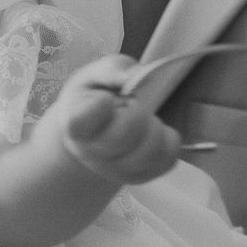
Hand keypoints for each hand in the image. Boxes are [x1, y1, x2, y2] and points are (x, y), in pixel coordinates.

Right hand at [38, 54, 190, 185]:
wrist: (89, 139)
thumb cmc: (90, 102)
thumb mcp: (92, 77)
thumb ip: (111, 69)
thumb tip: (133, 76)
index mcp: (76, 124)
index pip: (81, 121)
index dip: (99, 106)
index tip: (106, 98)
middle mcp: (93, 153)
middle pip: (122, 137)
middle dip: (136, 113)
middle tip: (132, 105)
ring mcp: (117, 170)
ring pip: (150, 153)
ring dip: (155, 128)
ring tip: (146, 119)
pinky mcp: (141, 177)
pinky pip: (168, 160)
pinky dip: (170, 141)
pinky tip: (156, 132)